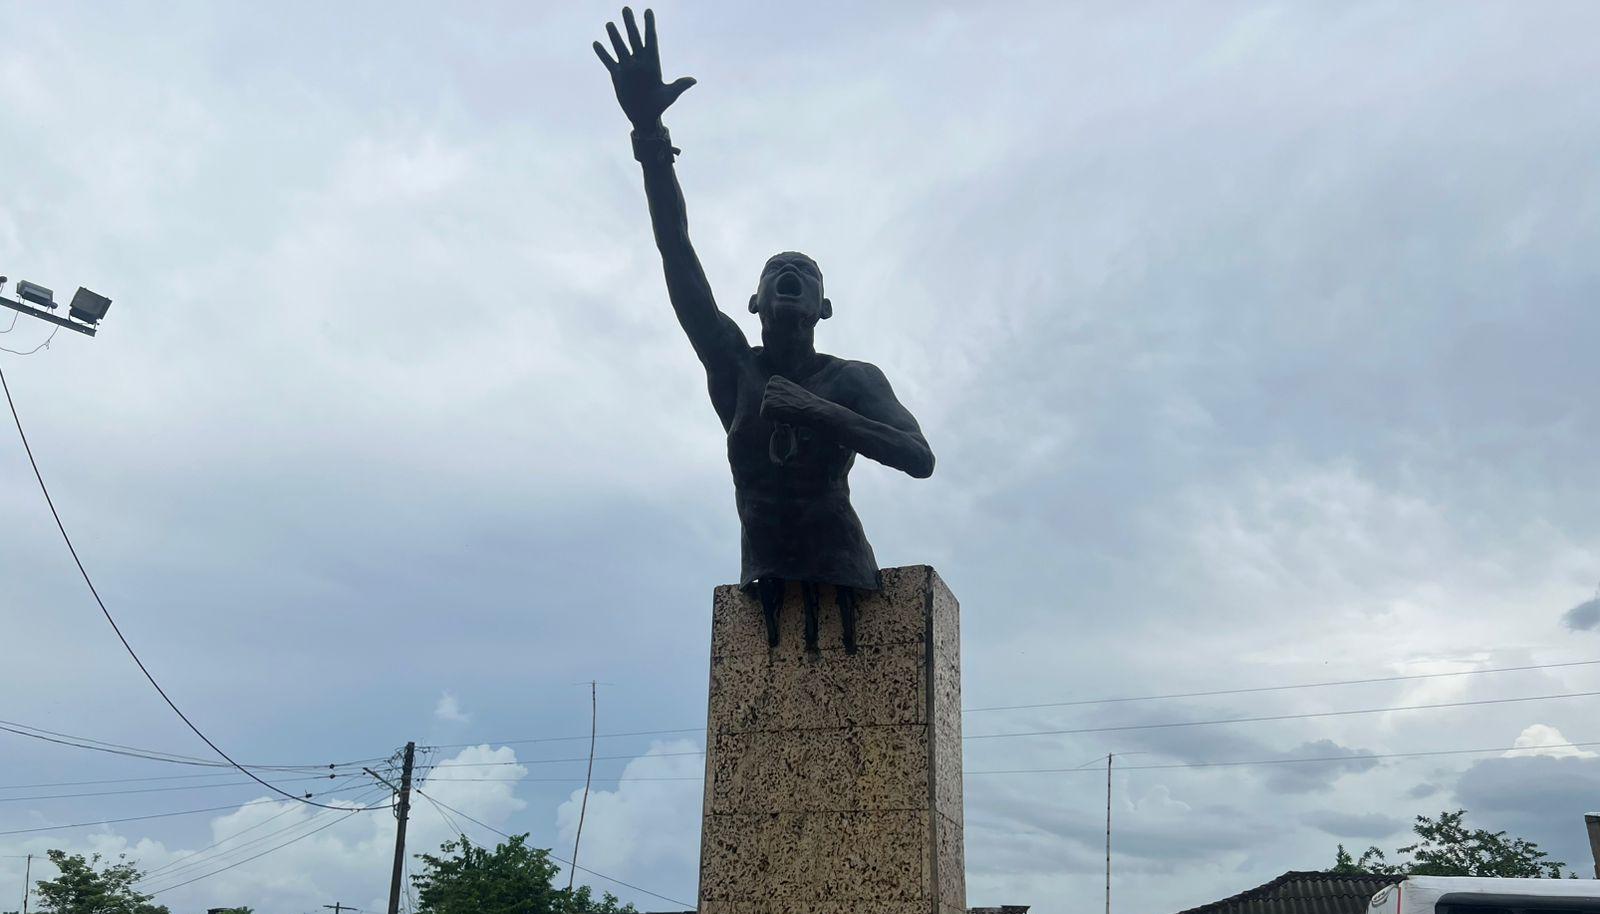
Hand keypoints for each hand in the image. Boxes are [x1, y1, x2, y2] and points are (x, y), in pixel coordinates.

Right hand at [592, 7, 696, 128]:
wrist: (644, 116)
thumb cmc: (659, 106)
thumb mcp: (669, 96)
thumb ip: (679, 86)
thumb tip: (693, 80)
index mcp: (652, 63)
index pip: (651, 39)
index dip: (649, 25)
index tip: (648, 10)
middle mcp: (639, 62)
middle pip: (634, 38)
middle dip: (630, 23)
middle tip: (626, 8)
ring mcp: (627, 67)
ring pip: (620, 47)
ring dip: (614, 36)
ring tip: (610, 24)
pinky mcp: (617, 75)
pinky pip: (608, 61)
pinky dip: (602, 53)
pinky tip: (596, 43)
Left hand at [761, 376, 821, 423]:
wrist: (813, 410)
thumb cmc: (806, 403)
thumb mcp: (792, 391)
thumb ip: (781, 392)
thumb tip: (771, 395)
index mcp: (775, 379)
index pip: (769, 397)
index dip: (779, 404)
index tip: (790, 404)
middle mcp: (769, 384)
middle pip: (766, 403)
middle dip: (776, 410)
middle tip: (790, 410)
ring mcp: (767, 394)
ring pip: (765, 410)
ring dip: (775, 415)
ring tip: (789, 413)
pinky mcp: (767, 404)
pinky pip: (765, 417)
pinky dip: (774, 420)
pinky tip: (785, 416)